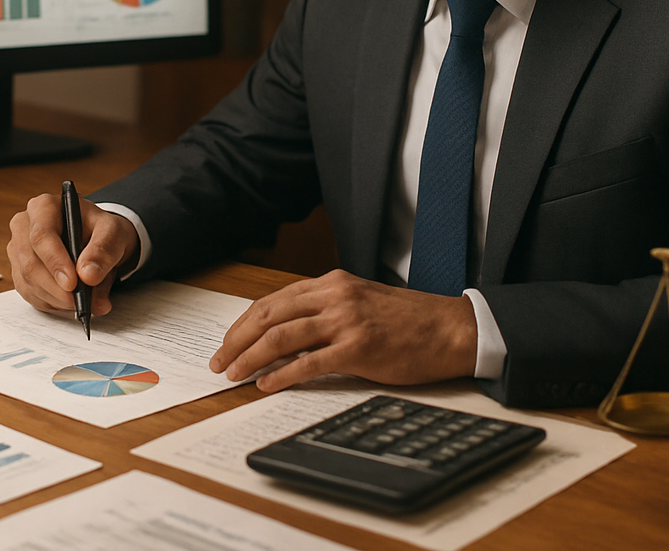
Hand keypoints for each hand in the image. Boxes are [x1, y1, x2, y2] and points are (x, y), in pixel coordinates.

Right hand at [7, 192, 139, 317]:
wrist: (100, 242)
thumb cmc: (103, 231)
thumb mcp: (113, 233)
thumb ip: (104, 250)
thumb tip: (88, 275)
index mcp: (44, 207)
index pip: (41, 236)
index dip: (55, 262)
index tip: (72, 283)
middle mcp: (24, 226)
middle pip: (31, 263)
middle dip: (57, 287)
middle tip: (80, 301)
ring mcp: (19, 250)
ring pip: (29, 282)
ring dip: (56, 297)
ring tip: (82, 300)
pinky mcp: (19, 271)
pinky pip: (29, 293)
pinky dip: (51, 302)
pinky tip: (68, 300)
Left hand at [209, 270, 477, 391]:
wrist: (450, 329)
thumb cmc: (408, 320)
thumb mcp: (360, 301)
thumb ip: (324, 310)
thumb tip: (285, 334)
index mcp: (331, 283)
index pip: (273, 301)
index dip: (243, 323)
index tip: (227, 342)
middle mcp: (334, 296)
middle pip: (269, 315)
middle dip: (236, 340)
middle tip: (219, 361)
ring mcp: (346, 321)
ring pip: (282, 337)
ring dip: (250, 357)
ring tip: (233, 374)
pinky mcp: (358, 348)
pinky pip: (309, 362)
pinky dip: (282, 374)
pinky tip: (266, 385)